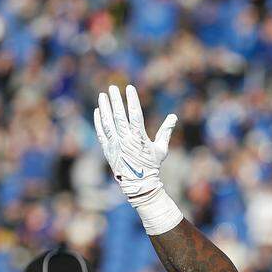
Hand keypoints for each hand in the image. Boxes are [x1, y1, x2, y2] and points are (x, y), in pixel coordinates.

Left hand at [93, 84, 176, 200]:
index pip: (134, 114)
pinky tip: (98, 111)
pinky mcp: (108, 150)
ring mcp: (115, 144)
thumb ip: (166, 131)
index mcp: (139, 138)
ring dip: (104, 108)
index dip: (131, 99)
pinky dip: (99, 122)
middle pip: (119, 115)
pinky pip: (101, 133)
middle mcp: (125, 139)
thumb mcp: (161, 148)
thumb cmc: (152, 165)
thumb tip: (173, 116)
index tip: (129, 88)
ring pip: (108, 122)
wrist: (139, 183)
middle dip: (115, 100)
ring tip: (102, 95)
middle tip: (112, 87)